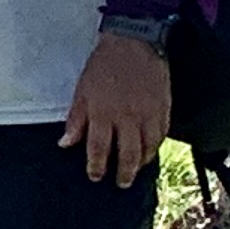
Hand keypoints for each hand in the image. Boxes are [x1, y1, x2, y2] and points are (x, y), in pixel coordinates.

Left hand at [61, 30, 171, 187]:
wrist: (134, 44)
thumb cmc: (103, 66)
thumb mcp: (81, 91)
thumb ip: (75, 120)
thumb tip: (65, 143)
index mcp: (103, 113)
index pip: (98, 148)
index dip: (96, 166)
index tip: (95, 176)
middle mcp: (127, 118)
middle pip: (127, 154)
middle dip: (123, 172)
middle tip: (121, 184)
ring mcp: (149, 114)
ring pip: (148, 148)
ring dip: (142, 162)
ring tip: (136, 171)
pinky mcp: (164, 108)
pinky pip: (162, 135)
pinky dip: (156, 146)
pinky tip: (151, 151)